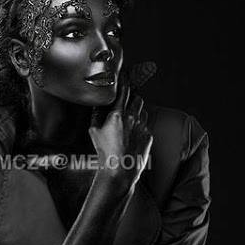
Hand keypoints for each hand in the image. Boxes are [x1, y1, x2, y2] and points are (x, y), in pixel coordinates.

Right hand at [89, 67, 152, 188]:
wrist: (120, 171)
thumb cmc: (105, 153)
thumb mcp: (94, 132)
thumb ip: (96, 115)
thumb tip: (97, 104)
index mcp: (117, 115)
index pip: (123, 91)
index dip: (125, 80)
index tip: (125, 73)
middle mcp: (132, 118)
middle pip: (137, 98)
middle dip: (132, 99)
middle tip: (125, 104)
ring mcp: (142, 126)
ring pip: (142, 111)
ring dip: (136, 113)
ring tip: (128, 125)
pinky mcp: (149, 135)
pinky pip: (145, 125)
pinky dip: (139, 127)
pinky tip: (132, 137)